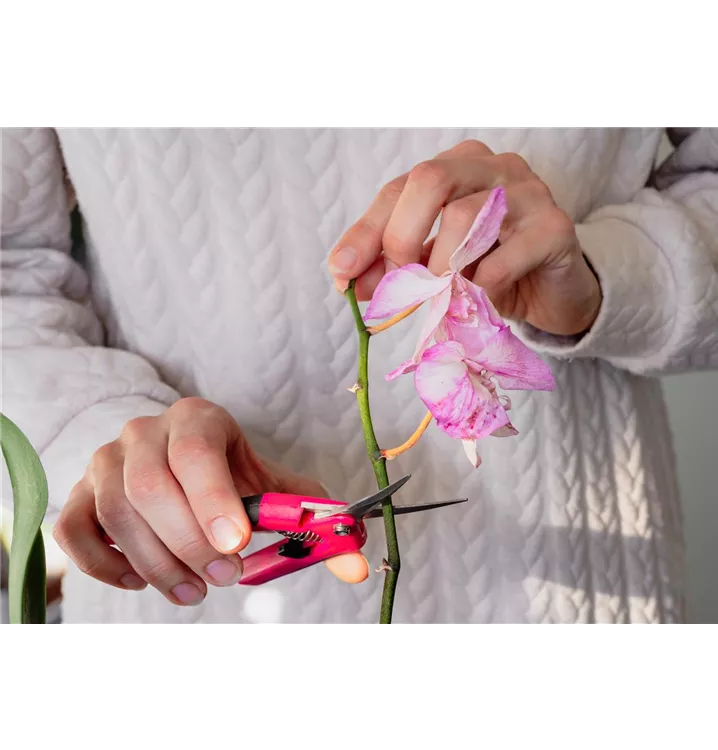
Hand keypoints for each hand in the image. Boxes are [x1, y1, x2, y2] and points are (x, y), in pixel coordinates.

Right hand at [53, 398, 368, 605]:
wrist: (178, 463)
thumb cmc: (230, 475)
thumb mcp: (273, 487)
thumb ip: (313, 521)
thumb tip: (356, 563)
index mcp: (197, 419)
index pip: (196, 451)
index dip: (213, 499)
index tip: (236, 545)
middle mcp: (144, 431)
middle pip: (151, 488)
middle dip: (189, 542)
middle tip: (224, 577)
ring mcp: (106, 460)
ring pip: (117, 514)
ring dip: (156, 563)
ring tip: (194, 589)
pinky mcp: (81, 492)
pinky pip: (75, 530)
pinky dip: (103, 564)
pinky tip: (139, 579)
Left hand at [328, 139, 601, 336]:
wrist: (554, 293)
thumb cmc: (490, 272)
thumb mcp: (434, 269)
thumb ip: (395, 269)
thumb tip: (348, 282)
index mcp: (456, 168)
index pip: (399, 188)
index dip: (366, 231)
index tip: (341, 272)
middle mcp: (491, 167)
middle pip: (430, 179)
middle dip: (400, 236)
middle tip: (401, 282)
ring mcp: (527, 191)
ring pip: (465, 215)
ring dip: (440, 267)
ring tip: (443, 295)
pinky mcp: (554, 227)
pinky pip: (505, 255)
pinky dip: (480, 285)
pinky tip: (479, 298)